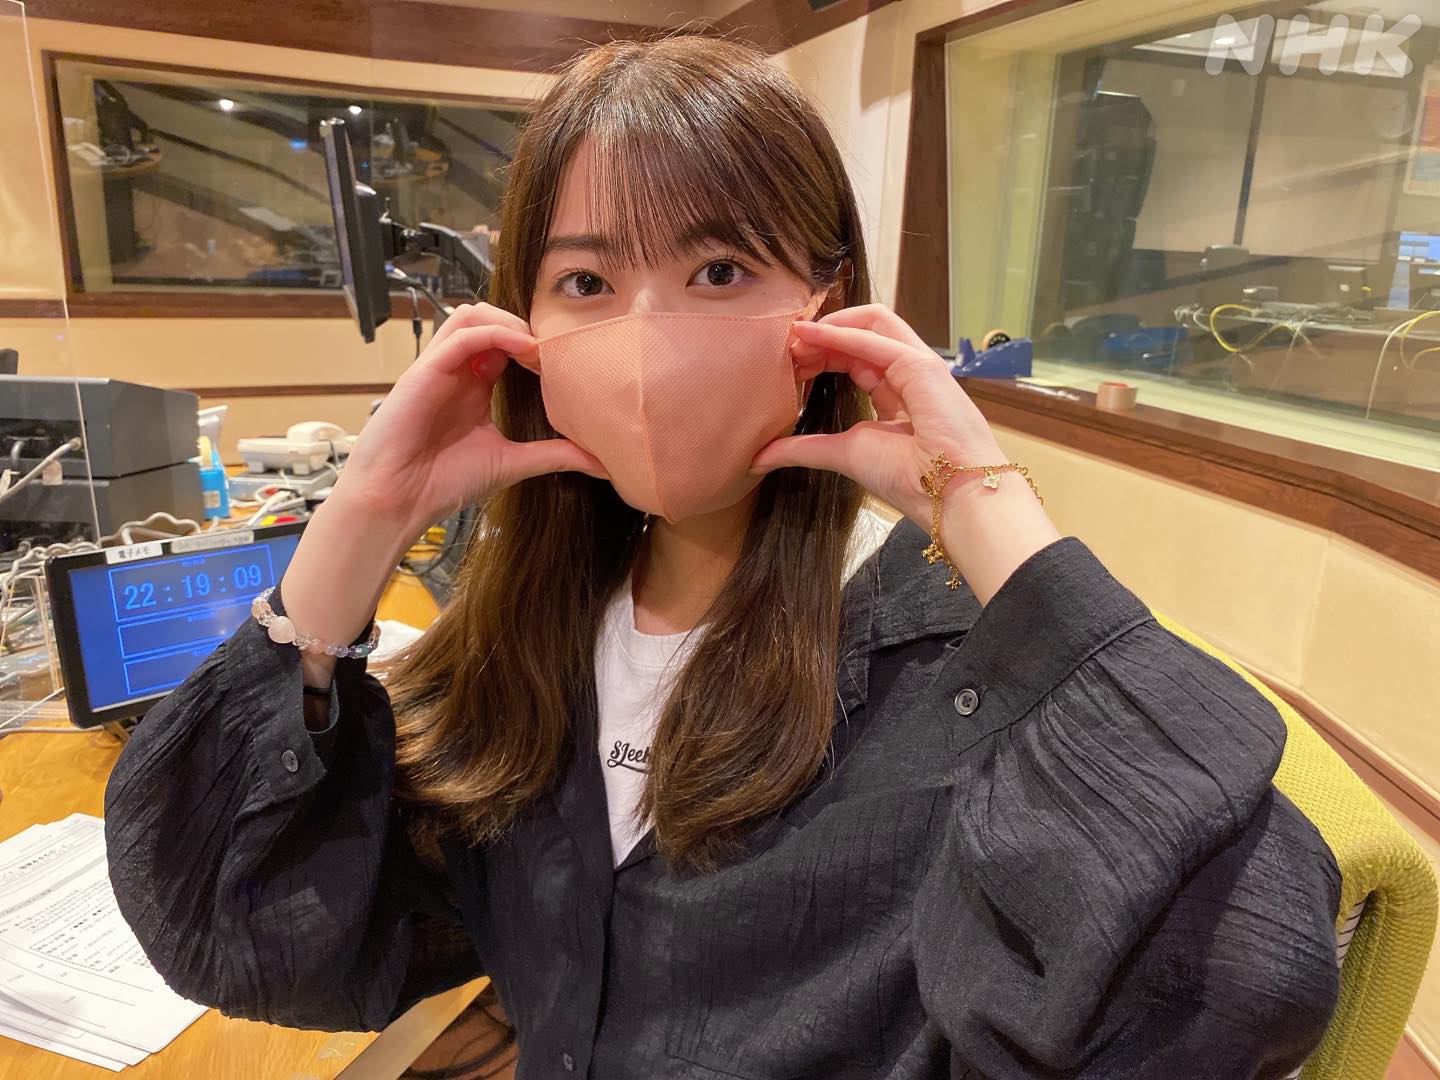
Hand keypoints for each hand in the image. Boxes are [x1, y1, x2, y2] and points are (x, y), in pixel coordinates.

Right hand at [332, 302, 606, 528]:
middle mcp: (457, 371)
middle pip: (489, 318)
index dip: (537, 345)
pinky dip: (495, 333)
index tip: (566, 364)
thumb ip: (555, 455)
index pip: (506, 342)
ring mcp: (439, 368)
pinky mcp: (424, 371)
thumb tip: (603, 461)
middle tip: (555, 351)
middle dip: (525, 326)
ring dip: (509, 321)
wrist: (397, 501)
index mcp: (474, 385)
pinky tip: (522, 348)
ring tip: (537, 347)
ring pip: (471, 315)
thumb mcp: (512, 462)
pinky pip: (461, 335)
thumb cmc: (441, 482)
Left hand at [751, 303, 1010, 526]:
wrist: (948, 495)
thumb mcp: (842, 454)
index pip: (854, 355)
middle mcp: (907, 372)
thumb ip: (803, 449)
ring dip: (830, 326)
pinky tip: (811, 336)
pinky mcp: (921, 366)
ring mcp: (917, 365)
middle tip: (785, 346)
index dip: (820, 353)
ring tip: (796, 336)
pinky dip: (841, 333)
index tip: (788, 362)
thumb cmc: (907, 477)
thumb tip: (758, 458)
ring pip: (872, 322)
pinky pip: (876, 337)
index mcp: (895, 392)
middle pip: (861, 333)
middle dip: (821, 336)